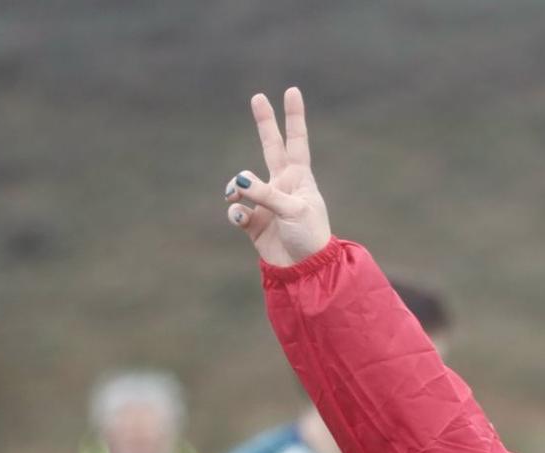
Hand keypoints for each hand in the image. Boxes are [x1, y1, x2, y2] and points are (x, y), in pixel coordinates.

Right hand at [223, 87, 332, 266]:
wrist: (306, 271)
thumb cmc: (309, 238)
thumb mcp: (293, 211)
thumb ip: (266, 193)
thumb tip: (239, 180)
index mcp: (300, 179)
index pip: (297, 141)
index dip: (294, 117)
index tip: (292, 91)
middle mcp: (283, 186)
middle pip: (271, 147)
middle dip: (265, 124)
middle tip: (258, 96)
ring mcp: (267, 202)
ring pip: (242, 182)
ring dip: (236, 187)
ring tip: (237, 197)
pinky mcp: (255, 221)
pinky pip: (237, 209)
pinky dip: (235, 211)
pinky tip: (241, 217)